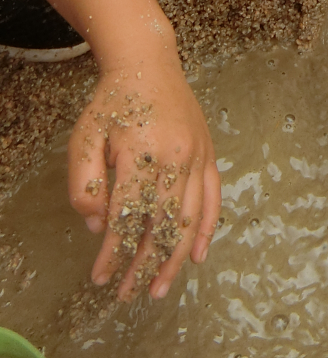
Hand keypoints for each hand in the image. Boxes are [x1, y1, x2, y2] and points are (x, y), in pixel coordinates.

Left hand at [68, 58, 219, 300]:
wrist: (149, 63)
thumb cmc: (114, 101)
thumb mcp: (85, 137)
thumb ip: (86, 183)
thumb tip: (99, 224)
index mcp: (141, 153)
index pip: (127, 216)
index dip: (114, 252)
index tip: (101, 277)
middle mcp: (175, 157)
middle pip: (162, 223)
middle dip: (145, 264)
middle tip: (129, 293)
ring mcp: (197, 155)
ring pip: (190, 217)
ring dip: (175, 257)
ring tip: (159, 286)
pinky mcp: (208, 153)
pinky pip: (213, 197)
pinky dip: (208, 229)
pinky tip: (199, 255)